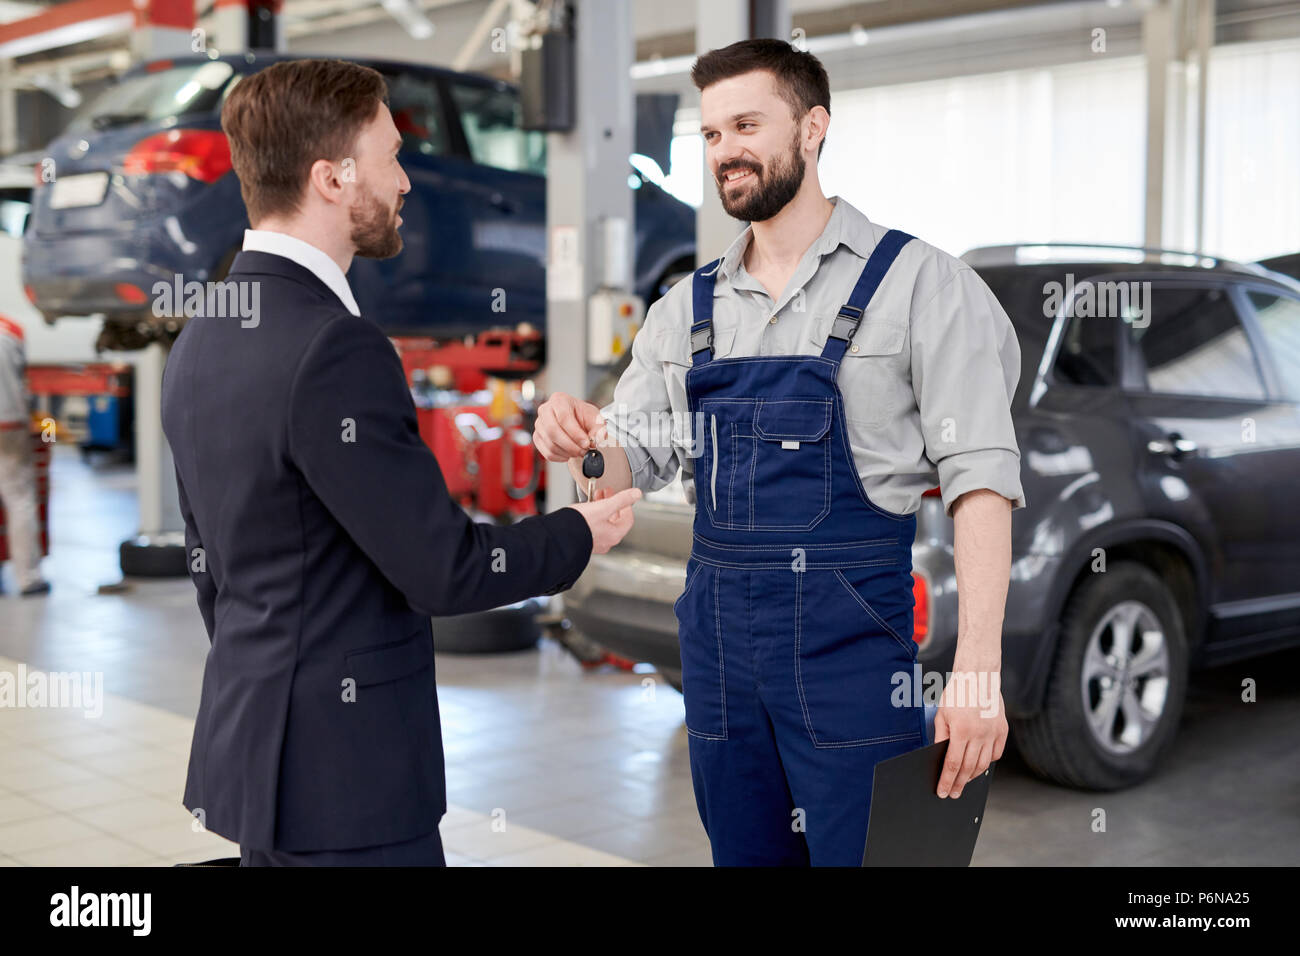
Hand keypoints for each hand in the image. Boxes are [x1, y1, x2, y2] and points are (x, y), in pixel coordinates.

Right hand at [534, 391, 605, 461]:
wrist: (577, 422)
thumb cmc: (584, 417)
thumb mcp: (595, 419)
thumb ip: (599, 429)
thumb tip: (598, 439)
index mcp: (559, 400)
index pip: (563, 417)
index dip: (575, 433)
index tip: (586, 443)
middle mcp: (545, 410)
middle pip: (552, 431)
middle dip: (570, 445)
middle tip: (583, 452)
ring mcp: (539, 424)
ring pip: (550, 444)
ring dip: (567, 453)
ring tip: (579, 452)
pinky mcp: (537, 437)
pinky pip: (547, 452)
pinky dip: (560, 457)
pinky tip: (570, 454)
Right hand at [566, 487, 640, 553]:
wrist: (558, 537)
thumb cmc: (580, 524)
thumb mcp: (603, 507)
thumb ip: (621, 499)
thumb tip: (636, 494)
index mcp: (614, 535)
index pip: (628, 519)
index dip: (626, 505)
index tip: (621, 495)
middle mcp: (606, 541)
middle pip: (615, 520)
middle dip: (612, 504)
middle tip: (606, 493)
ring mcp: (595, 543)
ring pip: (603, 523)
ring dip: (601, 508)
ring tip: (594, 497)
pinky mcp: (584, 541)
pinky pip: (593, 527)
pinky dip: (593, 516)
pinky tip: (585, 509)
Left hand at [932, 670, 1007, 797]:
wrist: (979, 677)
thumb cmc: (957, 693)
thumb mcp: (942, 714)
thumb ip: (941, 736)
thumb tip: (939, 757)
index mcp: (961, 730)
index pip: (953, 764)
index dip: (947, 781)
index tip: (943, 792)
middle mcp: (979, 734)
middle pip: (968, 768)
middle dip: (959, 784)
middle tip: (953, 794)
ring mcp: (993, 733)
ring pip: (984, 764)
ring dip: (973, 776)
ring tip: (964, 781)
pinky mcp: (1003, 731)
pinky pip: (996, 754)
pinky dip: (987, 763)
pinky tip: (979, 766)